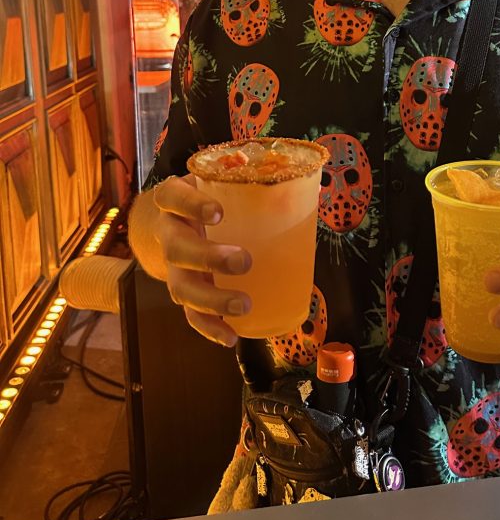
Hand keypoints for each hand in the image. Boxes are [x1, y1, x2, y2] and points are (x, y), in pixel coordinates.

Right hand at [151, 174, 251, 344]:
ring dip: (212, 300)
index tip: (217, 212)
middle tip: (243, 261)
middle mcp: (169, 234)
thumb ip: (255, 183)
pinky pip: (191, 315)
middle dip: (209, 258)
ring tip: (243, 305)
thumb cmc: (212, 197)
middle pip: (177, 249)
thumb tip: (310, 187)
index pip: (172, 198)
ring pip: (182, 288)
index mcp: (176, 201)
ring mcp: (173, 267)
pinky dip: (210, 328)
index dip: (190, 205)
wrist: (179, 219)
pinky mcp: (184, 291)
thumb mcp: (223, 183)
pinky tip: (231, 337)